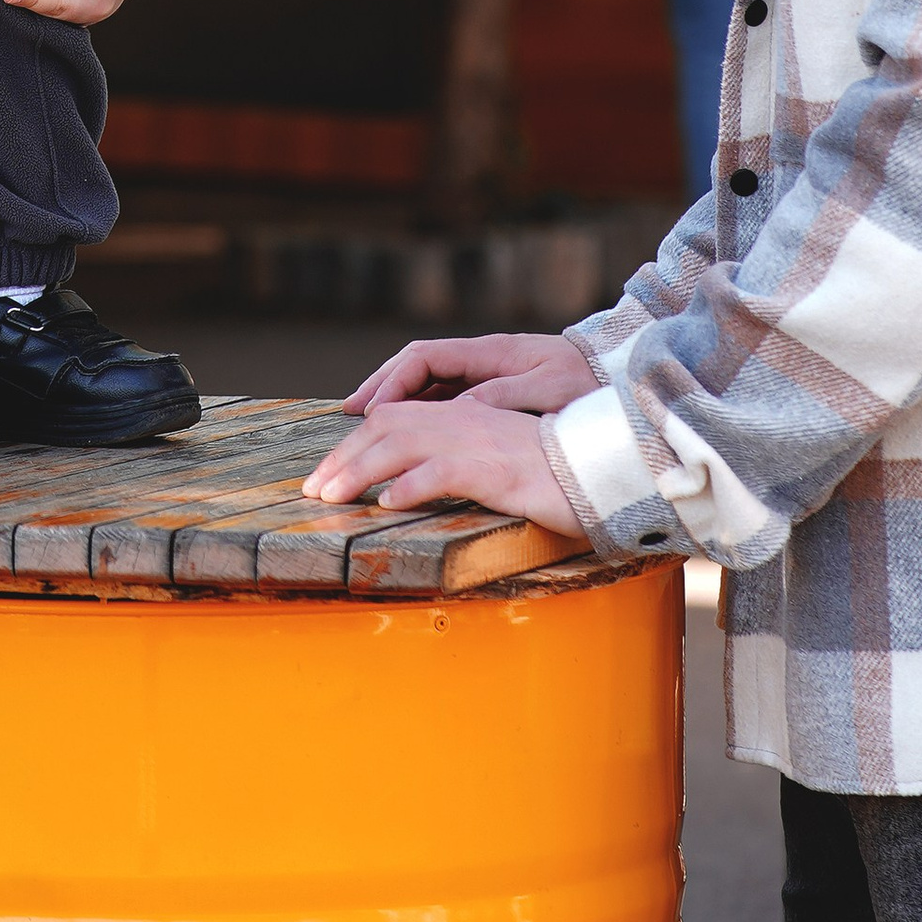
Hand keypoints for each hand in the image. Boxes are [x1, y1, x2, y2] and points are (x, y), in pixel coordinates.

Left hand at [303, 395, 588, 532]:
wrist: (608, 470)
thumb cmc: (554, 476)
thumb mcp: (497, 467)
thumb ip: (457, 466)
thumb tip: (409, 489)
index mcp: (463, 417)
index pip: (392, 419)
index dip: (353, 446)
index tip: (324, 477)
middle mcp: (465, 421)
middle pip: (387, 426)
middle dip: (343, 457)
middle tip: (312, 491)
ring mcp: (481, 442)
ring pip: (404, 444)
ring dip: (360, 470)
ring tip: (331, 498)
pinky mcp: (500, 469)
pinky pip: (447, 471)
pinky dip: (413, 485)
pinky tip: (389, 503)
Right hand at [342, 330, 595, 419]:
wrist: (618, 376)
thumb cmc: (589, 382)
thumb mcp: (552, 388)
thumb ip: (507, 395)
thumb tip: (459, 409)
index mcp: (488, 352)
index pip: (423, 358)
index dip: (391, 382)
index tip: (368, 411)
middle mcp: (479, 361)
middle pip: (414, 368)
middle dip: (379, 389)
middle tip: (348, 419)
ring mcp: (485, 377)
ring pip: (427, 386)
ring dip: (395, 404)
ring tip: (365, 431)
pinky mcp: (493, 397)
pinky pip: (445, 402)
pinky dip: (420, 417)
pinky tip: (407, 440)